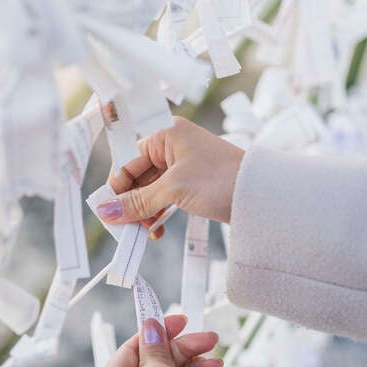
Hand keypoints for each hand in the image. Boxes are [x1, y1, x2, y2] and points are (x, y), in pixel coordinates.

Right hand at [97, 117, 244, 237]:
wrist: (260, 195)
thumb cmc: (220, 180)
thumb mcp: (173, 190)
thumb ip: (137, 202)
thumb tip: (106, 211)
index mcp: (165, 134)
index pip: (128, 160)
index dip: (116, 187)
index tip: (107, 211)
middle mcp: (172, 145)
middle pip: (137, 177)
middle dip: (131, 204)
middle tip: (125, 228)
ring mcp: (182, 165)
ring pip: (150, 190)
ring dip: (144, 212)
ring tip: (144, 232)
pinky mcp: (191, 183)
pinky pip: (164, 198)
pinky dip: (158, 213)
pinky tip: (156, 229)